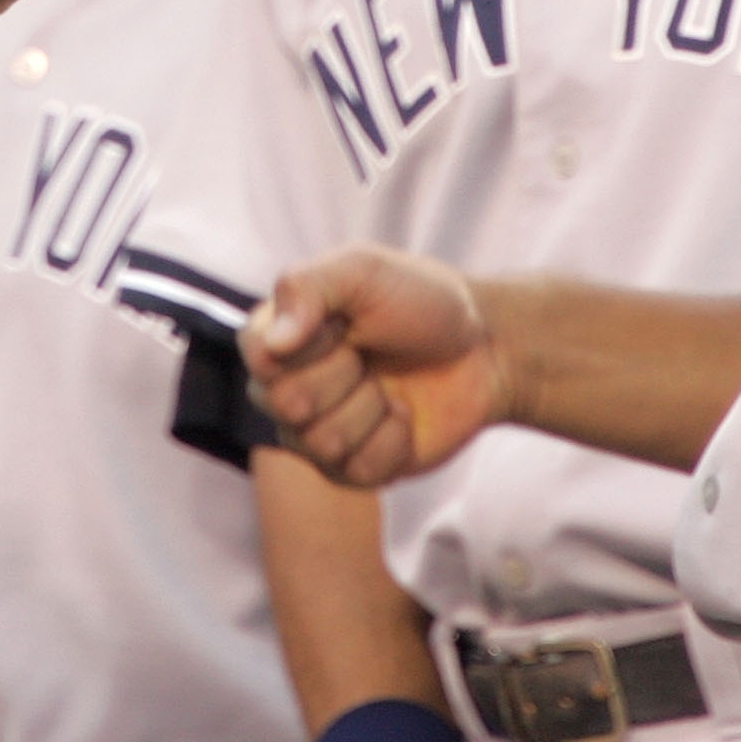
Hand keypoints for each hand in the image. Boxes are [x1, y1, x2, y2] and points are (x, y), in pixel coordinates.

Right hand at [243, 246, 511, 486]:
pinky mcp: (351, 470)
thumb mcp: (363, 271)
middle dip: (346, 374)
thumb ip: (306, 288)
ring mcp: (315, 433)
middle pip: (285, 404)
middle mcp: (285, 387)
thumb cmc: (420, 301)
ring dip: (372, 407)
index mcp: (278, 335)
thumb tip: (273, 343)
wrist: (482, 347)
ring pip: (323, 442)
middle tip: (371, 353)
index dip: (308, 345)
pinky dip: (394, 439)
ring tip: (388, 384)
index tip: (344, 324)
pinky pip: (359, 470)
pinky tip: (402, 416)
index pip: (257, 356)